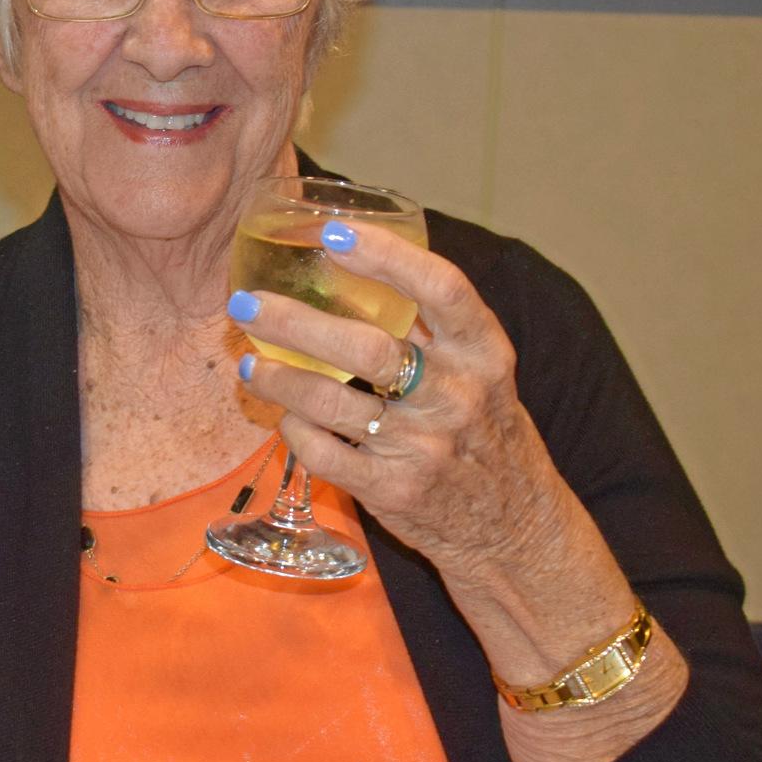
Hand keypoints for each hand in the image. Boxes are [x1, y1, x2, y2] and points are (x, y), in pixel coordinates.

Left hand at [229, 221, 577, 585]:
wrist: (514, 527)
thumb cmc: (484, 431)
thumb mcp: (481, 372)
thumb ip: (431, 327)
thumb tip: (352, 259)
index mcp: (483, 352)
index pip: (442, 289)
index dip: (388, 256)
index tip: (333, 234)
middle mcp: (457, 396)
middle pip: (368, 348)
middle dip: (296, 323)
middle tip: (247, 303)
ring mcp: (424, 447)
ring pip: (333, 403)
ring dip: (281, 379)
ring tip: (252, 363)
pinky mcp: (394, 490)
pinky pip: (324, 453)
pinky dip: (295, 430)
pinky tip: (284, 416)